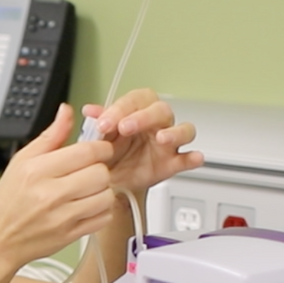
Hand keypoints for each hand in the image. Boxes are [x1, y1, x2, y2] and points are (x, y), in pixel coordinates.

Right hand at [0, 104, 119, 271]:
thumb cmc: (8, 200)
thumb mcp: (22, 161)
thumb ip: (50, 136)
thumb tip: (66, 111)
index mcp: (38, 170)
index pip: (87, 152)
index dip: (100, 147)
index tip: (98, 150)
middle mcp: (51, 194)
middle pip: (100, 173)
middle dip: (100, 169)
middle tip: (89, 171)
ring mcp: (62, 216)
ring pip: (106, 195)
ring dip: (102, 190)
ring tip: (88, 190)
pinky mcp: (71, 234)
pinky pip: (103, 218)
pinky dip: (101, 211)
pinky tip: (87, 206)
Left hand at [82, 90, 202, 194]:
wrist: (112, 181)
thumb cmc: (110, 153)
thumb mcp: (100, 137)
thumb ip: (99, 121)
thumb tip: (90, 110)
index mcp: (137, 111)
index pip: (134, 100)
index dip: (119, 109)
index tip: (103, 123)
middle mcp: (156, 124)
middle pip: (161, 110)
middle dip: (144, 117)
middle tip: (125, 127)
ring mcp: (168, 143)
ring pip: (184, 129)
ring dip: (175, 132)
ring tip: (162, 138)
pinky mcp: (173, 163)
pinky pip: (188, 158)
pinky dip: (193, 158)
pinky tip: (194, 158)